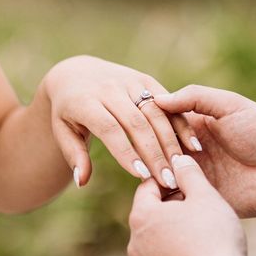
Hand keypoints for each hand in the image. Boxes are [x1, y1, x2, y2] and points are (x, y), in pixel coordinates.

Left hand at [41, 56, 201, 187]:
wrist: (77, 74)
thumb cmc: (69, 112)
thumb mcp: (63, 131)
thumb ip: (74, 155)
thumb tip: (82, 181)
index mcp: (85, 100)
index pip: (110, 128)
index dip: (126, 152)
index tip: (141, 176)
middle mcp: (110, 88)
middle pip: (137, 123)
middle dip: (154, 153)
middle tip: (167, 181)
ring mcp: (130, 81)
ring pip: (156, 113)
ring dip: (171, 142)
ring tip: (181, 168)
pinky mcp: (146, 80)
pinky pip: (168, 103)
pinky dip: (181, 124)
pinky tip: (193, 146)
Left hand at [128, 154, 246, 255]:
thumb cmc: (213, 237)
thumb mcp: (206, 196)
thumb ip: (189, 174)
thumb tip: (178, 159)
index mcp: (142, 217)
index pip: (148, 187)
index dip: (170, 179)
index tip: (188, 180)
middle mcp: (136, 244)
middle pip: (153, 215)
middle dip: (174, 207)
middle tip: (201, 205)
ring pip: (160, 240)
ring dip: (177, 232)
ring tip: (204, 231)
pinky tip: (203, 254)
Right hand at [155, 85, 255, 221]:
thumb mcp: (231, 105)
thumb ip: (195, 97)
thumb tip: (156, 99)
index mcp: (194, 125)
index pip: (161, 121)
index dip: (150, 122)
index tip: (141, 123)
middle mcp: (189, 149)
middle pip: (157, 148)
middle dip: (149, 151)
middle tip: (146, 151)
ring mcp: (193, 175)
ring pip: (161, 174)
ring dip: (154, 173)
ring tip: (150, 172)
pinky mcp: (200, 198)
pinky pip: (175, 198)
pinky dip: (165, 195)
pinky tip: (157, 190)